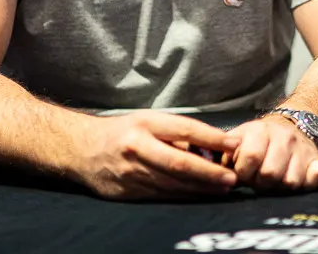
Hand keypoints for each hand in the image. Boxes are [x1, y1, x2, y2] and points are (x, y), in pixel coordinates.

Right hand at [72, 110, 239, 199]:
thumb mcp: (148, 121)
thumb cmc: (124, 132)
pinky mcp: (127, 192)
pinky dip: (184, 196)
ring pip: (173, 184)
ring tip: (224, 188)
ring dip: (201, 188)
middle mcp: (137, 148)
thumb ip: (177, 134)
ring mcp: (131, 173)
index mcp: (145, 124)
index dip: (212, 138)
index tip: (234, 143)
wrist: (83, 149)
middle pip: (180, 163)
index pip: (185, 130)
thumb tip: (214, 146)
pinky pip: (162, 195)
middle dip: (209, 172)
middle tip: (233, 177)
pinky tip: (200, 195)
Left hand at [227, 114, 317, 191]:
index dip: (243, 172)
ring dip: (280, 186)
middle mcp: (285, 138)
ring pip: (290, 182)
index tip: (244, 172)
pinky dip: (307, 184)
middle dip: (261, 182)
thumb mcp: (239, 138)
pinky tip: (297, 178)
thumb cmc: (259, 140)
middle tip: (260, 177)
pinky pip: (316, 178)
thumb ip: (224, 152)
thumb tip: (215, 167)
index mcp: (261, 130)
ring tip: (276, 178)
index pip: (250, 157)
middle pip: (270, 174)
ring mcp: (304, 149)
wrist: (293, 125)